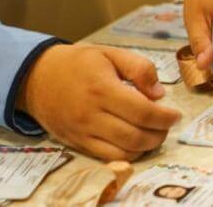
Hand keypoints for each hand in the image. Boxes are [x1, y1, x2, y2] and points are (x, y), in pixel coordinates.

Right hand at [16, 44, 181, 160]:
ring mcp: (82, 132)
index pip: (142, 112)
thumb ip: (139, 68)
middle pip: (135, 136)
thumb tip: (159, 93)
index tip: (176, 114)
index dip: (164, 117)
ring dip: (146, 147)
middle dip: (159, 134)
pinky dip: (127, 155)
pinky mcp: (76, 143)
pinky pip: (107, 158)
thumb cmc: (77, 63)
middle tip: (167, 124)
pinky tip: (136, 142)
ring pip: (123, 152)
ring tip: (155, 133)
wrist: (37, 77)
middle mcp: (91, 114)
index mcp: (102, 88)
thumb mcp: (110, 53)